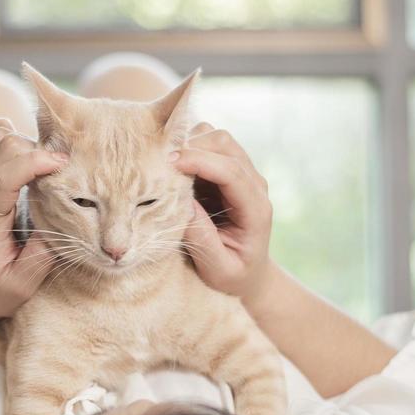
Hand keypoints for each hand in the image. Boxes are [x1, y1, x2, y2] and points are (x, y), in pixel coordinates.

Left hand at [0, 119, 67, 330]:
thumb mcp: (22, 284)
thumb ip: (42, 254)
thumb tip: (64, 220)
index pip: (5, 175)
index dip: (36, 162)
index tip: (64, 167)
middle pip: (3, 145)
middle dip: (37, 150)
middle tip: (62, 171)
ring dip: (25, 141)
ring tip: (46, 164)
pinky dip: (6, 133)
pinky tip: (24, 153)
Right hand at [171, 123, 274, 302]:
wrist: (248, 273)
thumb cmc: (233, 276)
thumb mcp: (218, 268)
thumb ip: (203, 239)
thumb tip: (183, 204)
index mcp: (255, 209)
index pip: (231, 172)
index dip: (200, 161)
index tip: (169, 163)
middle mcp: (254, 184)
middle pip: (224, 144)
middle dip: (191, 146)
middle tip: (159, 164)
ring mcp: (242, 174)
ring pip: (216, 138)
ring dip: (189, 145)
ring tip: (165, 166)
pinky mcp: (227, 171)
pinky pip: (207, 146)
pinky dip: (188, 150)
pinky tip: (172, 168)